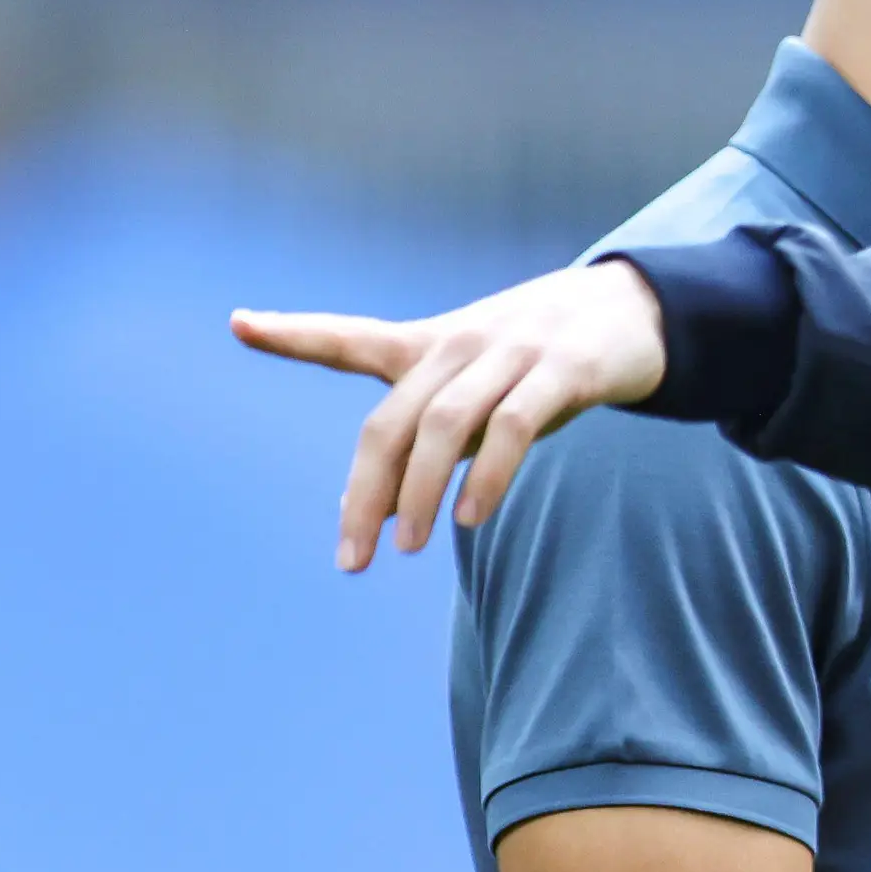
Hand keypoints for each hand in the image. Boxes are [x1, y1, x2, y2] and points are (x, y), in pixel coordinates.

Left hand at [232, 260, 670, 565]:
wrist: (631, 312)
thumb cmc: (537, 366)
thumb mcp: (474, 399)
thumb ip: (421, 446)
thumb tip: (372, 512)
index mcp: (430, 346)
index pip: (350, 338)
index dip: (294, 333)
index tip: (239, 324)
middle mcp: (461, 343)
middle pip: (393, 420)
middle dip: (366, 491)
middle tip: (352, 559)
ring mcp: (512, 351)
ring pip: (446, 424)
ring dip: (420, 491)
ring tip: (407, 547)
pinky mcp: (564, 367)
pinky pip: (514, 425)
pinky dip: (489, 474)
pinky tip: (470, 517)